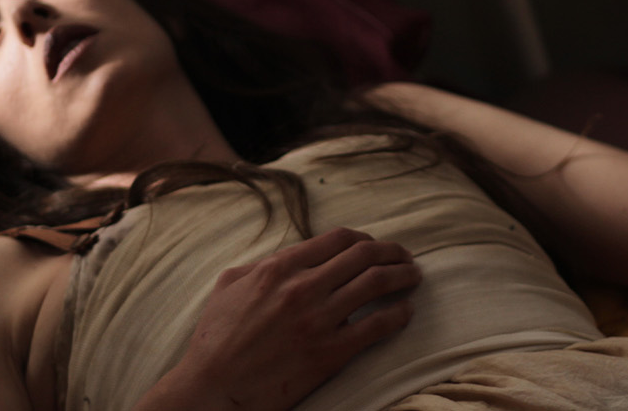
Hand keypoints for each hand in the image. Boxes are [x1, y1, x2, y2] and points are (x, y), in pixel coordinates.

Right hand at [137, 227, 419, 410]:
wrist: (214, 388)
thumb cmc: (216, 340)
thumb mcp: (228, 287)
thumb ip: (258, 266)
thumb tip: (284, 257)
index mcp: (279, 268)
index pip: (336, 239)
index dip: (364, 238)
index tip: (375, 245)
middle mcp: (303, 287)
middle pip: (364, 255)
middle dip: (392, 252)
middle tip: (405, 257)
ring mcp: (319, 319)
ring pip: (376, 283)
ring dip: (403, 275)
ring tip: (413, 277)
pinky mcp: (331, 352)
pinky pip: (378, 325)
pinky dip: (399, 314)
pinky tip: (406, 312)